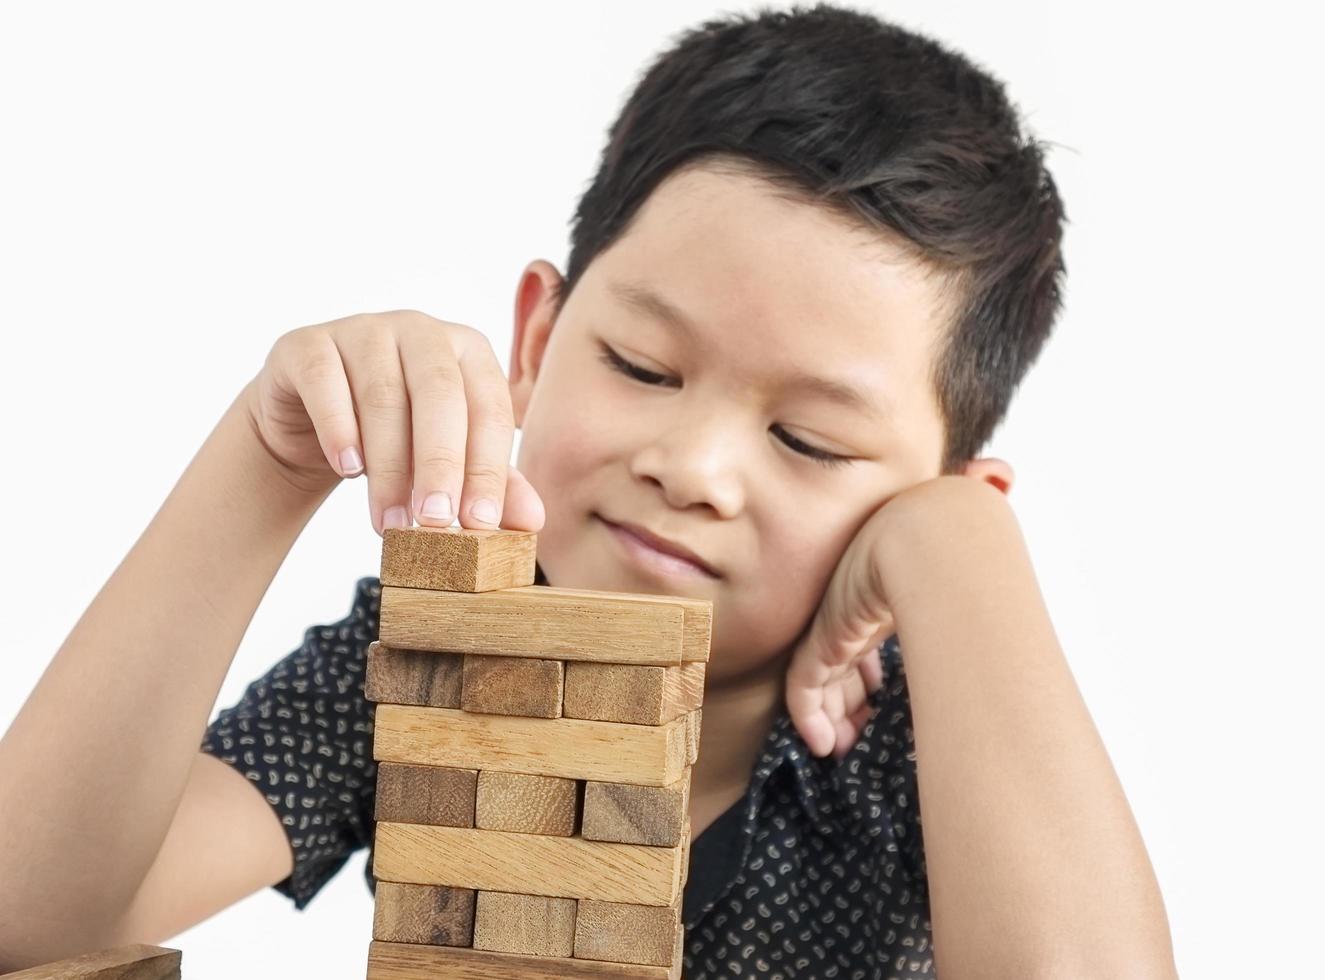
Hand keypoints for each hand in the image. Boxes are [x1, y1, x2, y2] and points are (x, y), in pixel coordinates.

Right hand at [243, 310, 545, 536]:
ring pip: (382, 395)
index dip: (487, 468)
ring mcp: (362, 330)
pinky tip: (348, 468)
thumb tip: (532, 522)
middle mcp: (421, 330)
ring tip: (389, 524)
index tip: (480, 524)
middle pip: (440, 394)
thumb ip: (491, 485)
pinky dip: (339, 428)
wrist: (311, 426)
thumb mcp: (448, 463)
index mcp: (469, 352)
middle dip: (441, 465)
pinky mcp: (308, 345)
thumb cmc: (395, 440)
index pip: (489, 409)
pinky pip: (325, 381)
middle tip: (435, 523)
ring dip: (388, 467)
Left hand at [784, 475, 994, 758]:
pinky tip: (820, 744)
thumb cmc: (966, 542)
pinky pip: (806, 686)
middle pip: (844, 657)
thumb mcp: (968, 532)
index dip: (869, 669)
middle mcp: (859, 602)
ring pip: (823, 676)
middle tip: (856, 736)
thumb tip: (1001, 471)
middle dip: (849, 700)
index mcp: (889, 584)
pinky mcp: (824, 637)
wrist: (935, 537)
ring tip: (840, 747)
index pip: (868, 631)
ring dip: (832, 717)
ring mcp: (840, 618)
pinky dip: (810, 717)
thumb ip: (985, 494)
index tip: (878, 705)